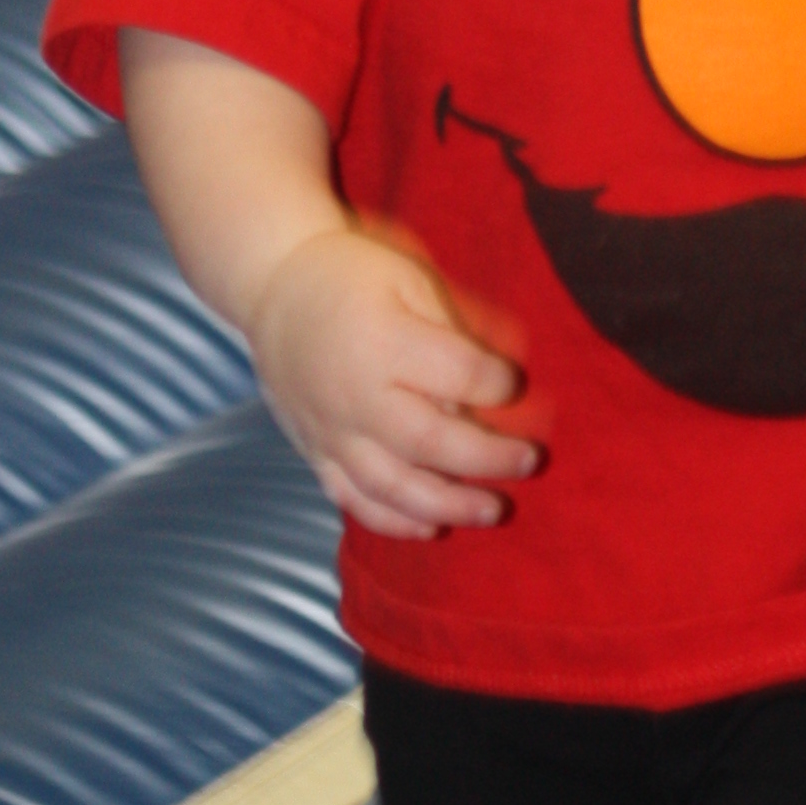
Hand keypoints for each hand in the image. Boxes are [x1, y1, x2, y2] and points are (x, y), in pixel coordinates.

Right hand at [246, 223, 541, 541]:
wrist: (273, 286)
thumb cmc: (353, 277)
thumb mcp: (409, 280)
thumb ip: (452, 332)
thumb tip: (499, 386)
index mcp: (383, 342)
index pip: (458, 375)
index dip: (499, 384)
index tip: (515, 383)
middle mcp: (354, 396)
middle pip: (431, 443)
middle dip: (490, 458)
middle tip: (532, 461)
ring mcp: (331, 431)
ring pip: (393, 487)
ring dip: (450, 505)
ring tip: (495, 510)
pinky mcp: (314, 452)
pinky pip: (352, 499)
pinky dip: (393, 521)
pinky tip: (432, 526)